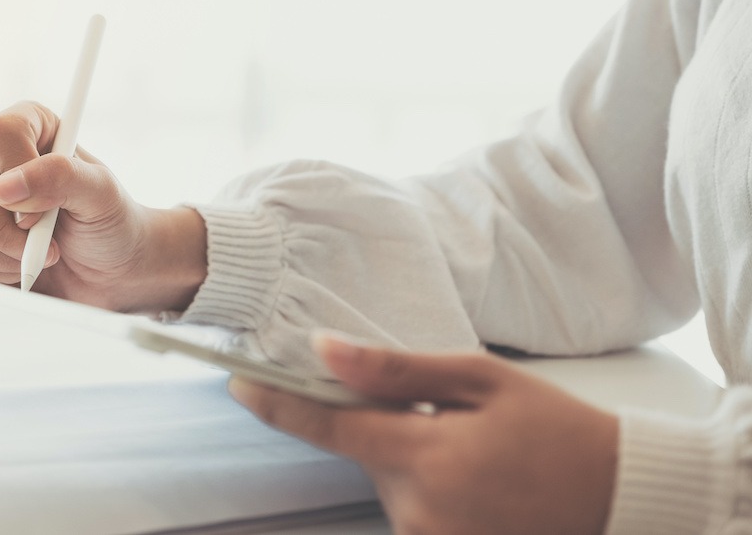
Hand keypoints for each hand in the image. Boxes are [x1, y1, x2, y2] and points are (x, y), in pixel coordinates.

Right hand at [0, 101, 205, 312]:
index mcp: (32, 129)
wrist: (111, 269)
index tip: (42, 209)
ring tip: (44, 255)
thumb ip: (62, 177)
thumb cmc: (111, 222)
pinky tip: (26, 264)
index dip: (18, 172)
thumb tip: (6, 186)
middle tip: (44, 245)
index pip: (2, 131)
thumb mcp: (102, 193)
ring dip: (4, 254)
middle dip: (3, 228)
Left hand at [230, 334, 618, 534]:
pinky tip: (474, 476)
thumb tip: (323, 349)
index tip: (237, 383)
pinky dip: (427, 484)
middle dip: (384, 424)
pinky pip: (411, 509)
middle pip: (362, 452)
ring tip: (474, 449)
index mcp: (428, 457)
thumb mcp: (481, 379)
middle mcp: (420, 510)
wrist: (620, 497)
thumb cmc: (555, 427)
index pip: (328, 426)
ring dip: (410, 456)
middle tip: (444, 411)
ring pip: (388, 481)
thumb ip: (396, 370)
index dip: (276, 404)